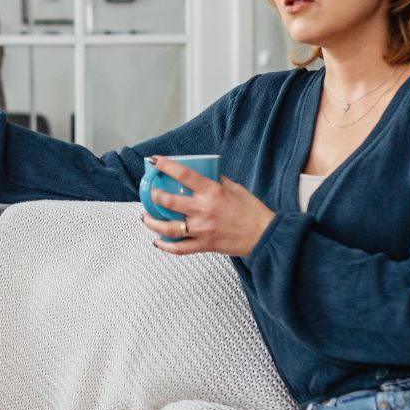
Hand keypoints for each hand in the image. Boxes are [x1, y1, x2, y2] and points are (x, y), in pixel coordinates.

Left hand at [141, 155, 274, 256]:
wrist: (264, 235)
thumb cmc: (252, 210)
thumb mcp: (235, 188)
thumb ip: (216, 181)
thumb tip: (202, 173)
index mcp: (213, 192)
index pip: (184, 174)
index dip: (166, 166)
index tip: (155, 161)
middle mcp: (204, 210)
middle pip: (169, 201)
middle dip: (154, 195)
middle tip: (150, 192)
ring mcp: (202, 229)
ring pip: (168, 227)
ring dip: (152, 222)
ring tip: (145, 218)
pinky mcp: (204, 246)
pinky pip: (179, 248)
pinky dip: (165, 246)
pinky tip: (157, 241)